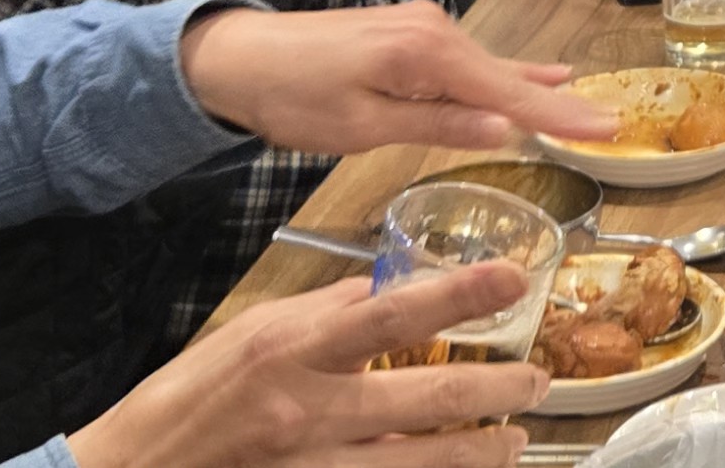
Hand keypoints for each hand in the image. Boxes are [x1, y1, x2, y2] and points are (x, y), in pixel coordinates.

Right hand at [65, 264, 547, 467]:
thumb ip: (322, 312)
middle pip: (429, 401)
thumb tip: (382, 290)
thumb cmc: (188, 402)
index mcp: (293, 352)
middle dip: (498, 390)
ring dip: (483, 453)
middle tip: (535, 380)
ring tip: (513, 441)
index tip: (513, 276)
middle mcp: (310, 413)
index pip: (392, 315)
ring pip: (426, 466)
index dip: (459, 294)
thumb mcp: (248, 335)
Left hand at [176, 1, 617, 156]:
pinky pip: (468, 62)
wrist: (235, 57)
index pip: (508, 94)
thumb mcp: (361, 125)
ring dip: (532, 92)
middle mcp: (433, 31)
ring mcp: (422, 29)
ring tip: (584, 106)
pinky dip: (502, 77)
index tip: (609, 128)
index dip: (560, 115)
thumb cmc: (291, 96)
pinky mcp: (408, 35)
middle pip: (506, 78)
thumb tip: (504, 130)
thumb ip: (436, 125)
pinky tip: (534, 76)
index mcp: (426, 55)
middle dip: (557, 105)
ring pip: (489, 69)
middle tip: (611, 127)